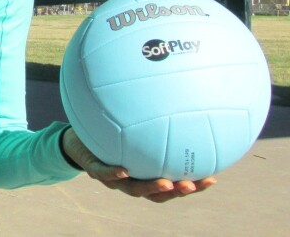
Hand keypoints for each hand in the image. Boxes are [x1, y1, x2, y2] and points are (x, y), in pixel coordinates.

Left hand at [61, 127, 216, 202]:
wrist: (75, 139)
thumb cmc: (107, 131)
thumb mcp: (130, 122)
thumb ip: (150, 117)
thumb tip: (178, 96)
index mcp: (144, 172)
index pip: (173, 184)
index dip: (193, 185)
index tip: (213, 178)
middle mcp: (131, 178)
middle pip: (157, 193)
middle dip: (177, 191)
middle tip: (192, 184)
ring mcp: (113, 177)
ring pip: (133, 189)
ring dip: (150, 188)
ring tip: (167, 183)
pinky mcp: (93, 168)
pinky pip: (104, 173)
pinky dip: (114, 173)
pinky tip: (125, 169)